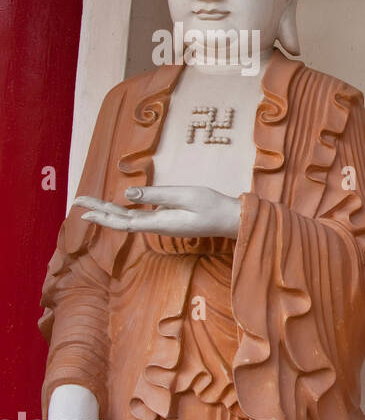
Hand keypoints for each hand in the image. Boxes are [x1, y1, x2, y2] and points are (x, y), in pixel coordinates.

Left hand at [74, 185, 240, 238]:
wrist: (232, 220)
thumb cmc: (213, 206)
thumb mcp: (185, 195)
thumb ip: (156, 194)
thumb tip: (127, 193)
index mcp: (160, 222)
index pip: (123, 220)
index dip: (102, 215)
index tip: (83, 209)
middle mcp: (158, 226)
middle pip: (123, 220)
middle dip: (100, 211)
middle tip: (78, 203)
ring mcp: (164, 224)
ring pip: (131, 218)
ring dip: (111, 211)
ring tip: (93, 205)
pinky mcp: (169, 220)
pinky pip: (141, 216)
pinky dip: (125, 211)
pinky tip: (120, 206)